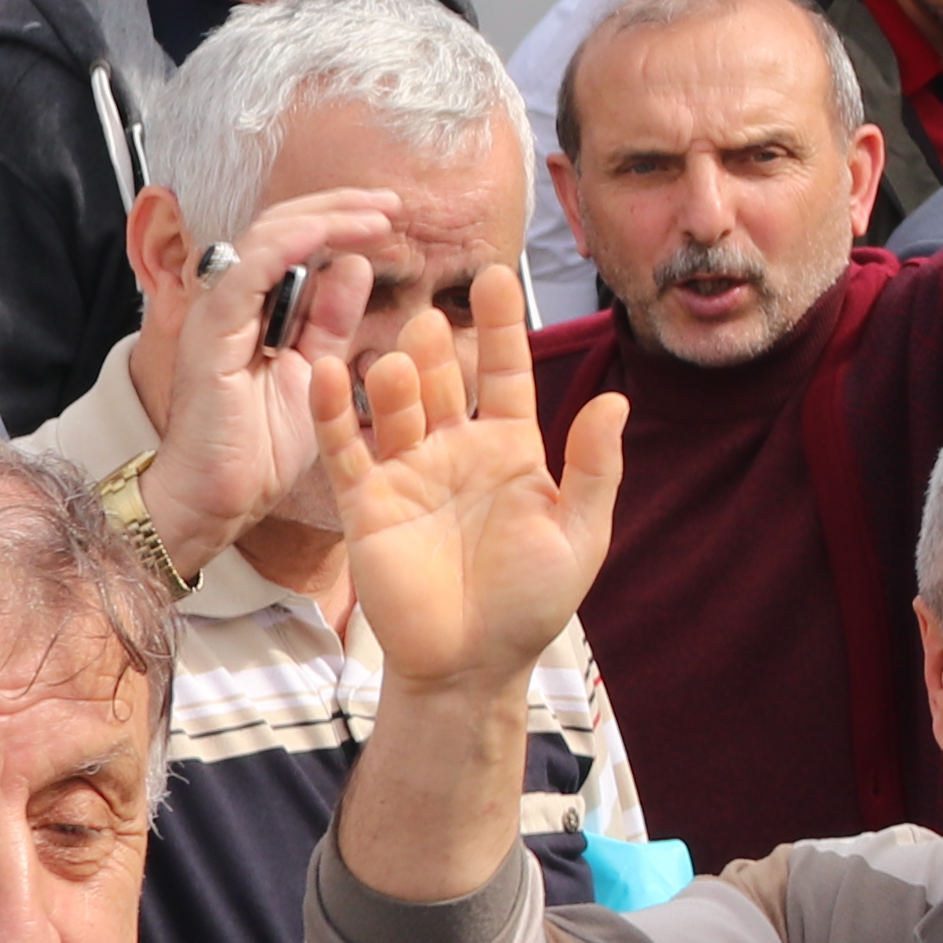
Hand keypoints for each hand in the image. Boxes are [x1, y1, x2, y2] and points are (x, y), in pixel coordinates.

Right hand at [131, 190, 404, 575]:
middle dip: (340, 207)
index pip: (296, 239)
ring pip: (267, 237)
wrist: (220, 500)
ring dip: (324, 218)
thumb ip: (330, 319)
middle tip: (391, 204)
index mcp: (256, 306)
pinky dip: (288, 246)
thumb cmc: (261, 444)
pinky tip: (327, 234)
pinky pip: (248, 273)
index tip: (390, 215)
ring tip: (374, 216)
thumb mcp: (314, 369)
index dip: (340, 218)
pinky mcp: (210, 332)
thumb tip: (353, 264)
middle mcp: (233, 300)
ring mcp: (218, 312)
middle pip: (283, 225)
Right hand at [315, 263, 626, 693]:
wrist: (470, 667)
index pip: (503, 373)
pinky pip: (347, 451)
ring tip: (398, 359)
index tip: (495, 275)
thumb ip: (594, 469)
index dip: (500, 327)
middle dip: (436, 347)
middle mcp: (456, 450)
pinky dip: (334, 413)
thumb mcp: (578, 533)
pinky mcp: (366, 505)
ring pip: (396, 407)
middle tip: (431, 318)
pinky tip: (326, 373)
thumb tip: (616, 400)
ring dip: (394, 379)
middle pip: (443, 380)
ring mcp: (408, 473)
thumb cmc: (530, 603)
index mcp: (511, 449)